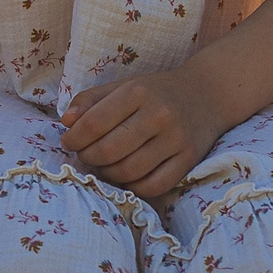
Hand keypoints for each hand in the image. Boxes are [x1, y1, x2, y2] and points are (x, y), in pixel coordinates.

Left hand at [60, 69, 224, 199]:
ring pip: (129, 171)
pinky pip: (154, 186)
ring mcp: (176, 140)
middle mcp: (159, 115)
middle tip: (84, 155)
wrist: (207, 94)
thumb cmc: (156, 91)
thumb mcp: (123, 86)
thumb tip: (66, 122)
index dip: (74, 138)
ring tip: (103, 165)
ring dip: (107, 174)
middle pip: (109, 151)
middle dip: (88, 157)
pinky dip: (133, 187)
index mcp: (137, 92)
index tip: (68, 141)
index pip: (94, 123)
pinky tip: (126, 176)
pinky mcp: (190, 160)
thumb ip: (90, 101)